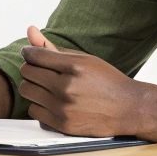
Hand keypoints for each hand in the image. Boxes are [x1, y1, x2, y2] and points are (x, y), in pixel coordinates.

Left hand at [17, 25, 145, 136]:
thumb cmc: (106, 80)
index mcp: (75, 66)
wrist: (130, 109)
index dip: (29, 53)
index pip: (34, 55)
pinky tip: (53, 103)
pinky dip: (39, 106)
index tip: (33, 55)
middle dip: (32, 69)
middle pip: (26, 72)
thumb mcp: (84, 59)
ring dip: (34, 87)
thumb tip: (30, 30)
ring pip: (26, 91)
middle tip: (44, 72)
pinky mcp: (63, 125)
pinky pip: (33, 111)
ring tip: (49, 87)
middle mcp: (68, 87)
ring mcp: (64, 108)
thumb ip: (52, 47)